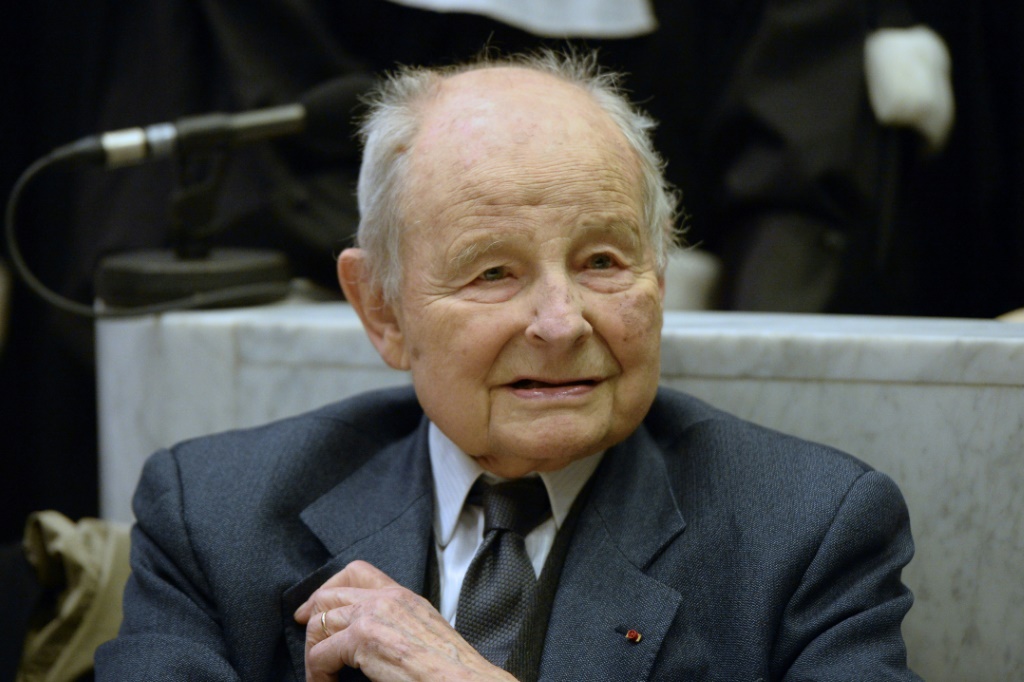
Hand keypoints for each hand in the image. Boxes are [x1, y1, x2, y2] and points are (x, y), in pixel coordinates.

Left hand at [294, 560, 516, 681]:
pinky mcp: (364, 639)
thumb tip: (375, 642)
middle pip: (330, 593)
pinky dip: (317, 673)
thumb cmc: (451, 668)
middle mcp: (387, 598)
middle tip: (307, 639)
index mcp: (403, 596)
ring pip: (321, 621)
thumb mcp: (426, 633)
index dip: (329, 587)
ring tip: (319, 672)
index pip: (357, 572)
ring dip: (314, 649)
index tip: (315, 607)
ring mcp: (373, 615)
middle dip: (312, 617)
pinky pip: (321, 654)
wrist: (466, 681)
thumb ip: (399, 625)